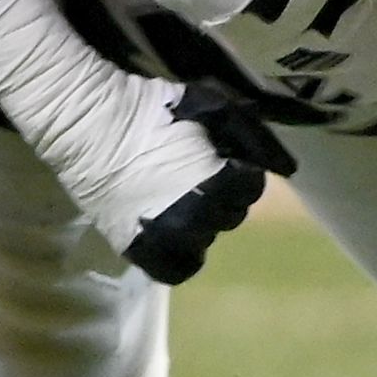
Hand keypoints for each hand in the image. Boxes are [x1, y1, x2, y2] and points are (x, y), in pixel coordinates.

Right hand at [122, 94, 291, 283]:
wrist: (89, 126)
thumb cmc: (151, 109)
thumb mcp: (210, 107)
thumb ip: (251, 136)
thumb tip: (287, 166)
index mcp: (221, 184)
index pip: (251, 187)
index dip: (238, 170)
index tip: (220, 157)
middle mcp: (200, 219)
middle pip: (231, 215)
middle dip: (221, 196)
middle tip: (195, 176)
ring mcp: (168, 239)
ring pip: (205, 240)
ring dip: (200, 222)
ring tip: (177, 200)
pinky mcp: (140, 250)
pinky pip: (176, 269)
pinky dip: (180, 255)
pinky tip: (171, 233)